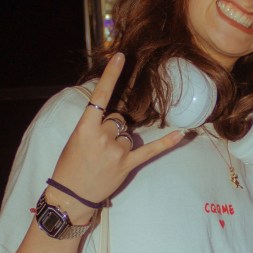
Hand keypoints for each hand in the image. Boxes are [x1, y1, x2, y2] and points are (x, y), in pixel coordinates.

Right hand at [48, 53, 183, 219]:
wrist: (71, 195)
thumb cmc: (70, 165)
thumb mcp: (75, 139)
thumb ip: (93, 125)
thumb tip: (112, 117)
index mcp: (85, 128)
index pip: (100, 96)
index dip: (111, 75)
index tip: (121, 57)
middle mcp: (103, 137)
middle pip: (118, 119)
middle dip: (111, 128)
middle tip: (98, 147)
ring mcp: (117, 151)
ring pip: (128, 134)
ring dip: (120, 143)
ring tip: (106, 159)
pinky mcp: (128, 164)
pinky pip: (151, 150)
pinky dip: (167, 143)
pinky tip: (183, 134)